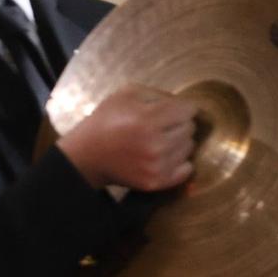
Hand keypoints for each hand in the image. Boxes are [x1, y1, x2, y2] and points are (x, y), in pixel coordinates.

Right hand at [56, 85, 198, 191]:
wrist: (87, 155)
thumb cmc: (107, 120)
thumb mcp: (127, 94)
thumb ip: (158, 94)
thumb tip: (185, 104)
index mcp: (148, 119)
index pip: (188, 110)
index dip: (181, 107)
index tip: (172, 110)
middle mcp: (156, 144)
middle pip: (190, 128)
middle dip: (179, 124)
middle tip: (161, 126)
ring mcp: (157, 166)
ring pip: (189, 147)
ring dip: (179, 142)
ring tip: (159, 141)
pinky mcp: (156, 182)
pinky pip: (187, 169)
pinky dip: (179, 162)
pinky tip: (164, 156)